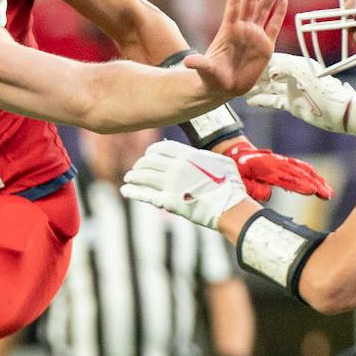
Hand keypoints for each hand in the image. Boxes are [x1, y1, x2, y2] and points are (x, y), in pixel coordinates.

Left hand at [120, 140, 250, 230]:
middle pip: (149, 161)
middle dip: (141, 164)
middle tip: (137, 168)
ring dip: (134, 176)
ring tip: (129, 178)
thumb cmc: (230, 185)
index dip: (151, 151)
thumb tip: (194, 154)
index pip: (161, 148)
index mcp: (188, 155)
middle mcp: (176, 167)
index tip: (148, 155)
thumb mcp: (220, 162)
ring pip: (144, 176)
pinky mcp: (168, 202)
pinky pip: (145, 195)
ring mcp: (171, 185)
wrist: (230, 207)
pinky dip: (133, 191)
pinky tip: (125, 190)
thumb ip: (204, 156)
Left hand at [186, 0, 286, 100]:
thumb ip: (199, 64)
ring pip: (265, 9)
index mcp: (229, 30)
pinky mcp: (266, 47)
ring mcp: (255, 36)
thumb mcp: (205, 71)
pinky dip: (279, 14)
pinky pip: (273, 26)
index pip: (234, 5)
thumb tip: (188, 63)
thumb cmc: (212, 78)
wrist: (224, 89)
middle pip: (251, 1)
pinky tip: (284, 0)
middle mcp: (243, 29)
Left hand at [217, 137, 332, 200]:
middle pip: (299, 174)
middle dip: (315, 184)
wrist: (235, 153)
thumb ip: (252, 189)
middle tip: (328, 195)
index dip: (299, 185)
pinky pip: (300, 166)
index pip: (285, 178)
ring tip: (328, 192)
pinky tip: (321, 182)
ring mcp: (281, 161)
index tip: (312, 191)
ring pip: (303, 169)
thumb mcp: (238, 181)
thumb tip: (268, 194)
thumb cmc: (236, 171)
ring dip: (317, 180)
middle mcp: (276, 163)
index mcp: (265, 168)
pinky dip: (312, 174)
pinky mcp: (284, 162)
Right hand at [243, 52, 355, 136]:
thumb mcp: (303, 73)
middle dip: (254, 75)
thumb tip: (268, 64)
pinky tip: (250, 100)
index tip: (245, 59)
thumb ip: (284, 66)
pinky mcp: (292, 105)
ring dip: (256, 89)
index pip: (273, 60)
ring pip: (269, 88)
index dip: (260, 60)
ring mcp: (292, 91)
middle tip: (237, 74)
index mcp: (296, 65)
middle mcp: (293, 76)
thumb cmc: (324, 89)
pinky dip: (262, 101)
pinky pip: (273, 101)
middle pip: (269, 74)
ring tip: (240, 89)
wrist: (339, 111)